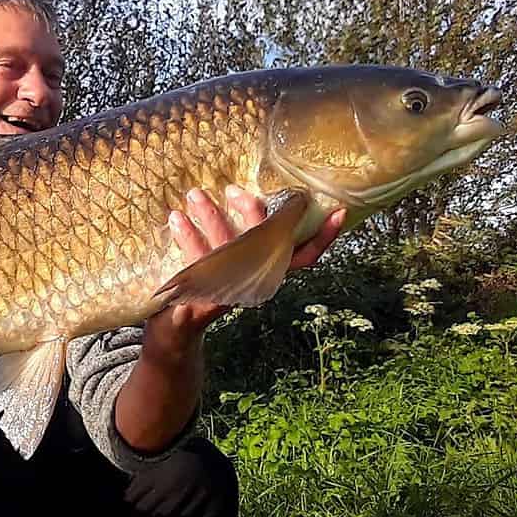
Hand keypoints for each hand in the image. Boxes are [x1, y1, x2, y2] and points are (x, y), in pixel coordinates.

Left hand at [146, 186, 344, 352]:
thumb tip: (250, 192)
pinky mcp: (202, 299)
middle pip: (266, 246)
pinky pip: (196, 262)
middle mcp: (253, 283)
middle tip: (234, 189)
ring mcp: (229, 292)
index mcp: (267, 271)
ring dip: (211, 217)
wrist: (178, 326)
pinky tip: (177, 218)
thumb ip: (245, 235)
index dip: (324, 237)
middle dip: (252, 213)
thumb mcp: (232, 258)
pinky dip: (186, 237)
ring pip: (226, 249)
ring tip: (195, 194)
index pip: (304, 256)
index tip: (339, 212)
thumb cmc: (209, 281)